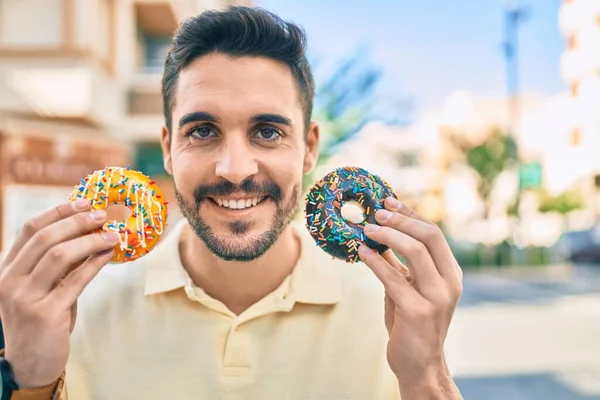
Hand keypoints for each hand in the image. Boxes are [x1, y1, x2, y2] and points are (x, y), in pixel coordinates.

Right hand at [0, 199, 117, 387]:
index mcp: (7, 270)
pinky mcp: (45, 313)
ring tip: (113, 235)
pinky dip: (94, 264)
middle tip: (103, 215)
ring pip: (58, 256)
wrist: (31, 364)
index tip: (84, 202)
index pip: (29, 230)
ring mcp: (24, 298)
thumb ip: (59, 264)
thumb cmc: (42, 321)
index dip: (58, 212)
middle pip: (44, 238)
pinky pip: (74, 281)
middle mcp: (10, 281)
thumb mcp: (43, 288)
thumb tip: (90, 233)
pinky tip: (108, 255)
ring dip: (90, 241)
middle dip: (76, 222)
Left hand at [359, 197, 462, 396]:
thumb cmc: (411, 323)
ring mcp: (437, 297)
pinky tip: (361, 252)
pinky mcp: (419, 312)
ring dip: (387, 235)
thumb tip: (377, 234)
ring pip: (415, 251)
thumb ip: (399, 263)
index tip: (388, 201)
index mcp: (450, 273)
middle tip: (375, 212)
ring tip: (366, 228)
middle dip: (401, 219)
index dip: (410, 214)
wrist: (418, 363)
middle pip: (429, 236)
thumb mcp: (408, 287)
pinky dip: (375, 261)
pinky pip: (393, 278)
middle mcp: (449, 282)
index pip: (433, 233)